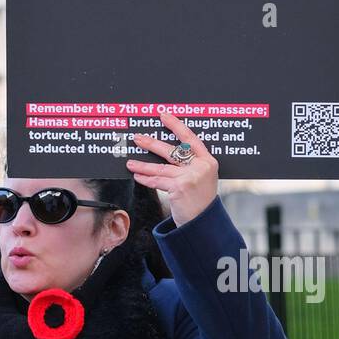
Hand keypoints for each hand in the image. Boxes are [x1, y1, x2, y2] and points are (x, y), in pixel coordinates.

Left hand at [125, 108, 218, 227]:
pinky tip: (137, 175)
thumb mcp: (201, 179)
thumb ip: (189, 165)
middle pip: (172, 150)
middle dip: (152, 144)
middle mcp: (201, 167)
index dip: (176, 125)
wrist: (203, 223)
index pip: (190, 138)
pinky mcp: (180, 187)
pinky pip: (158, 181)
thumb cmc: (200, 201)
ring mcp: (190, 177)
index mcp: (208, 161)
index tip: (163, 116)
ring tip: (130, 162)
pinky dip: (146, 178)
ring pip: (161, 167)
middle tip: (137, 138)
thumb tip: (167, 152)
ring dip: (143, 164)